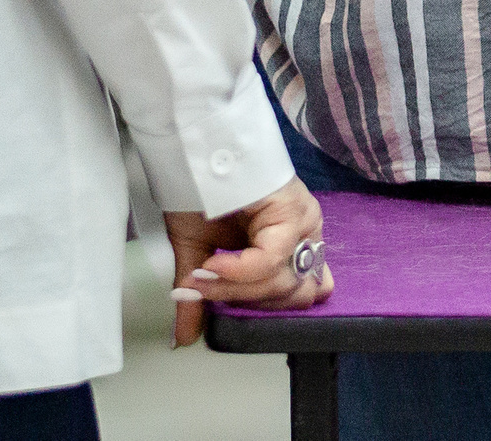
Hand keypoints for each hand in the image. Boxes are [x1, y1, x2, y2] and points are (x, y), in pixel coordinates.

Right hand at [163, 177, 330, 347]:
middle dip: (244, 301)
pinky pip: (271, 261)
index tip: (215, 301)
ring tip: (202, 278)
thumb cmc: (198, 191)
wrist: (192, 151)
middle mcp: (307, 234)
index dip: (258, 308)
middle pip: (292, 297)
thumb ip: (202, 296)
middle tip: (204, 291)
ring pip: (282, 283)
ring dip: (236, 288)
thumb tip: (183, 339)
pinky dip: (239, 271)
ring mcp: (305, 222)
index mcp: (294, 246)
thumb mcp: (197, 253)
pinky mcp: (293, 211)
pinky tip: (212, 265)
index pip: (297, 298)